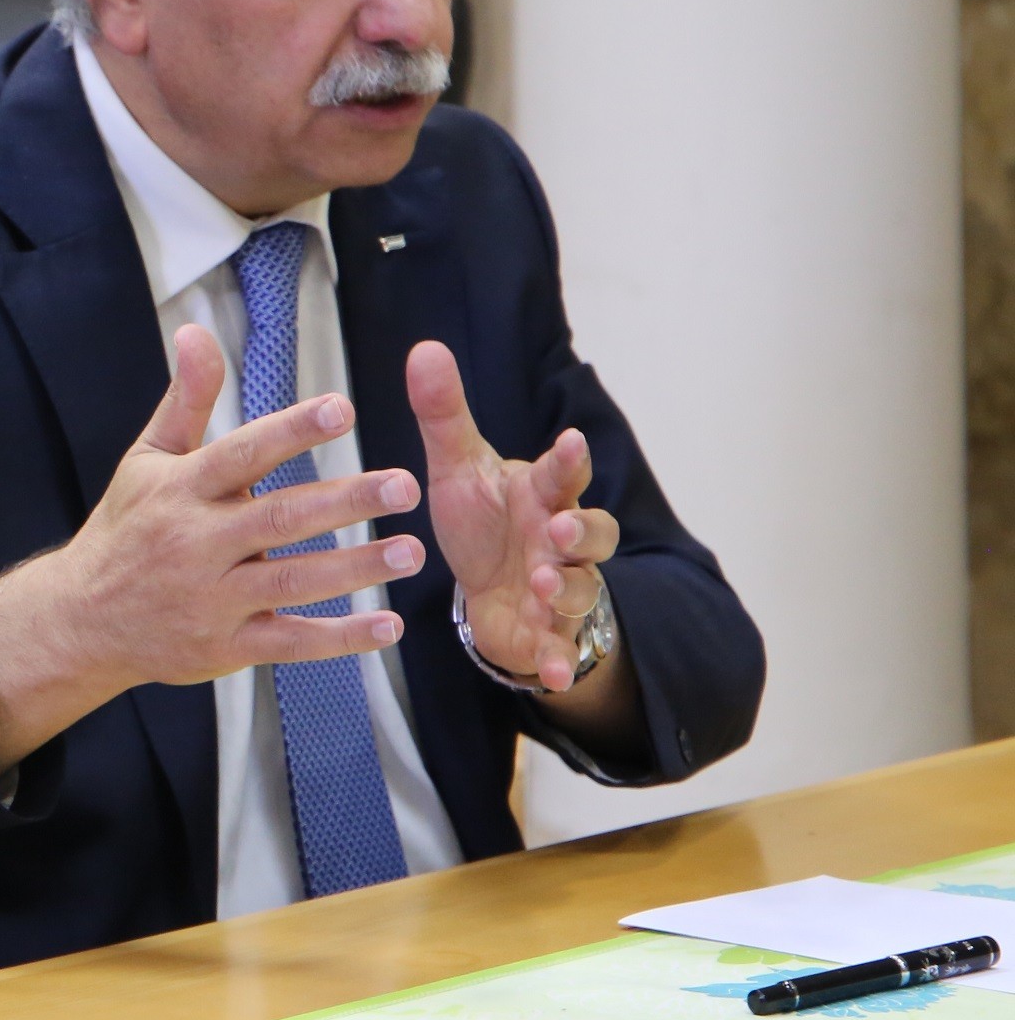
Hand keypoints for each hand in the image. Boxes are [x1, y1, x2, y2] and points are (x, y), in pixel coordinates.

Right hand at [0, 323, 419, 774]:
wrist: (82, 619)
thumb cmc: (126, 529)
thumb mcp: (147, 460)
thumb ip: (187, 400)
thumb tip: (195, 332)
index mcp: (181, 490)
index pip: (241, 454)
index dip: (291, 431)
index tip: (341, 408)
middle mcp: (197, 543)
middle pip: (280, 518)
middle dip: (345, 501)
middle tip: (404, 484)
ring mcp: (213, 599)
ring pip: (294, 582)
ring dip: (356, 567)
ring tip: (410, 551)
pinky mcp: (226, 647)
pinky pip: (291, 642)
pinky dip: (341, 638)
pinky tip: (387, 624)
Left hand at [408, 340, 617, 691]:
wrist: (487, 589)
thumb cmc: (482, 521)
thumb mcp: (456, 469)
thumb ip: (444, 415)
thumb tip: (425, 348)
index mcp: (542, 493)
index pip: (565, 472)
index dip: (569, 459)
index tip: (570, 441)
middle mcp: (562, 540)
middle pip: (594, 532)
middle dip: (582, 529)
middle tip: (559, 526)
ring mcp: (561, 588)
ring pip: (582, 588)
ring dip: (568, 587)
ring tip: (543, 584)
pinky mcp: (548, 633)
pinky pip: (561, 648)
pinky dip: (557, 660)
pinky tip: (548, 671)